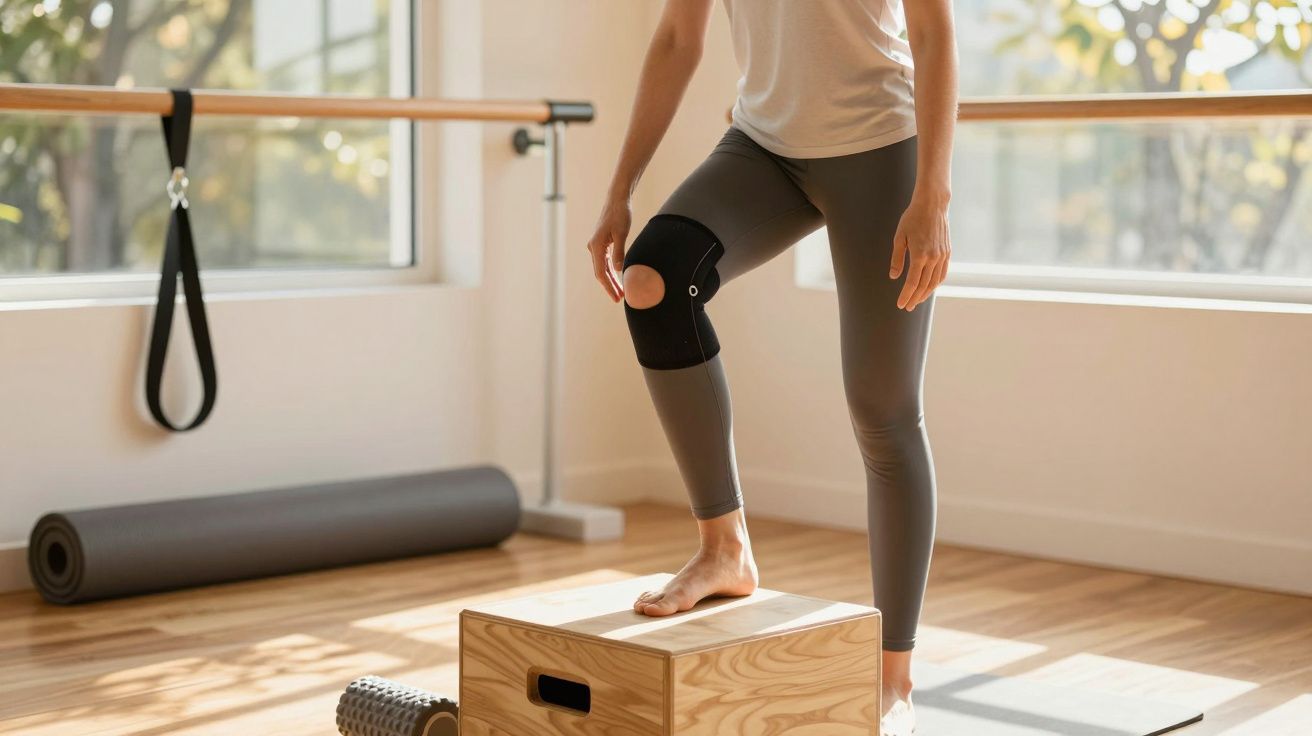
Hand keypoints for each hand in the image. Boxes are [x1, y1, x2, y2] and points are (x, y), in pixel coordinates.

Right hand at [587, 197, 630, 302]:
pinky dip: (611, 270)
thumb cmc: (620, 215)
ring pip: (602, 268)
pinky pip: (605, 261)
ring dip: (611, 280)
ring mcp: (597, 246)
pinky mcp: (602, 243)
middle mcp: (593, 247)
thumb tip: (619, 270)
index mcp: (596, 246)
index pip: (601, 273)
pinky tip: (618, 278)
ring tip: (620, 291)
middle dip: (609, 286)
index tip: (616, 297)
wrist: (617, 200)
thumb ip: (619, 252)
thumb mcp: (621, 234)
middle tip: (619, 299)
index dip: (609, 286)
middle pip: (600, 273)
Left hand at [890, 195, 950, 310]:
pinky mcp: (947, 252)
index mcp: (919, 255)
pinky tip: (930, 287)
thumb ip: (897, 258)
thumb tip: (894, 276)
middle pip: (924, 285)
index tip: (901, 305)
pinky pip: (942, 273)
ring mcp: (942, 255)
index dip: (906, 295)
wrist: (932, 205)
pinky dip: (936, 283)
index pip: (912, 282)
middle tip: (908, 307)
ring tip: (917, 300)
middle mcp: (933, 258)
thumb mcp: (899, 237)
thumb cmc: (912, 218)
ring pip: (935, 281)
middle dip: (915, 298)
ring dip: (926, 293)